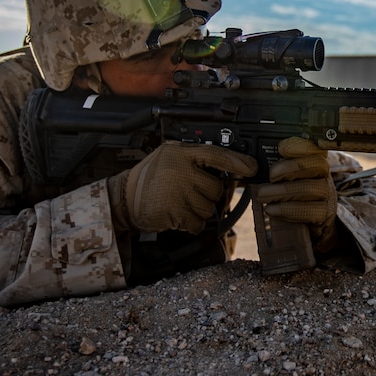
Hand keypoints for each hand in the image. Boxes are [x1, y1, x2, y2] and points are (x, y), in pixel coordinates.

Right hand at [108, 142, 257, 233]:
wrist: (123, 199)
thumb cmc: (150, 179)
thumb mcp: (169, 157)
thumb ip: (194, 159)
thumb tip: (229, 168)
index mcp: (180, 152)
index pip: (216, 154)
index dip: (238, 162)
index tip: (253, 168)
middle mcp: (180, 170)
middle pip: (216, 188)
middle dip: (207, 195)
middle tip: (188, 193)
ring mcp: (177, 192)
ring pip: (209, 207)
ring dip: (199, 210)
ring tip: (179, 203)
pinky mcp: (174, 213)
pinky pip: (198, 223)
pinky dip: (191, 223)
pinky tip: (176, 215)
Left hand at [254, 137, 338, 252]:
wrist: (307, 223)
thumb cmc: (291, 195)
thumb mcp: (283, 178)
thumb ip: (274, 168)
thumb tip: (251, 164)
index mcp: (314, 160)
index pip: (313, 146)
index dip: (299, 145)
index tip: (281, 148)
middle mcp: (324, 174)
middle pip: (315, 164)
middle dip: (288, 167)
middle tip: (269, 176)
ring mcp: (327, 194)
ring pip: (310, 188)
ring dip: (282, 191)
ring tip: (262, 195)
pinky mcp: (324, 213)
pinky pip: (310, 210)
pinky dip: (287, 209)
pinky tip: (271, 210)